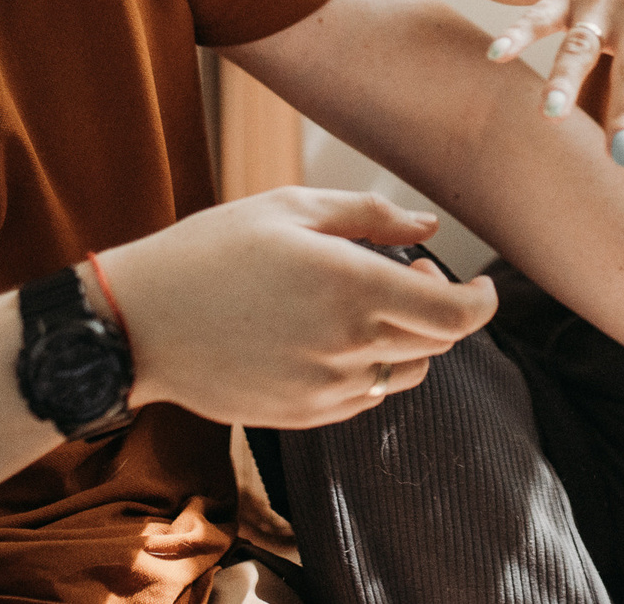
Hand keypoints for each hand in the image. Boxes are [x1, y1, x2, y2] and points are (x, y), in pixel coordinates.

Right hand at [93, 188, 496, 428]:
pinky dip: (373, 368)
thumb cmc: (211, 252)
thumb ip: (370, 216)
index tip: (480, 283)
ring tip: (371, 302)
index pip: (456, 315)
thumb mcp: (289, 208)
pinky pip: (366, 397)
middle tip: (414, 272)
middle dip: (444, 308)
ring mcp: (326, 390)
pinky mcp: (303, 416)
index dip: (482, 301)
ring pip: (406, 373)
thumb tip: (428, 228)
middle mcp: (348, 346)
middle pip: (438, 343)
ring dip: (411, 339)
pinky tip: (336, 337)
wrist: (140, 324)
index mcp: (352, 288)